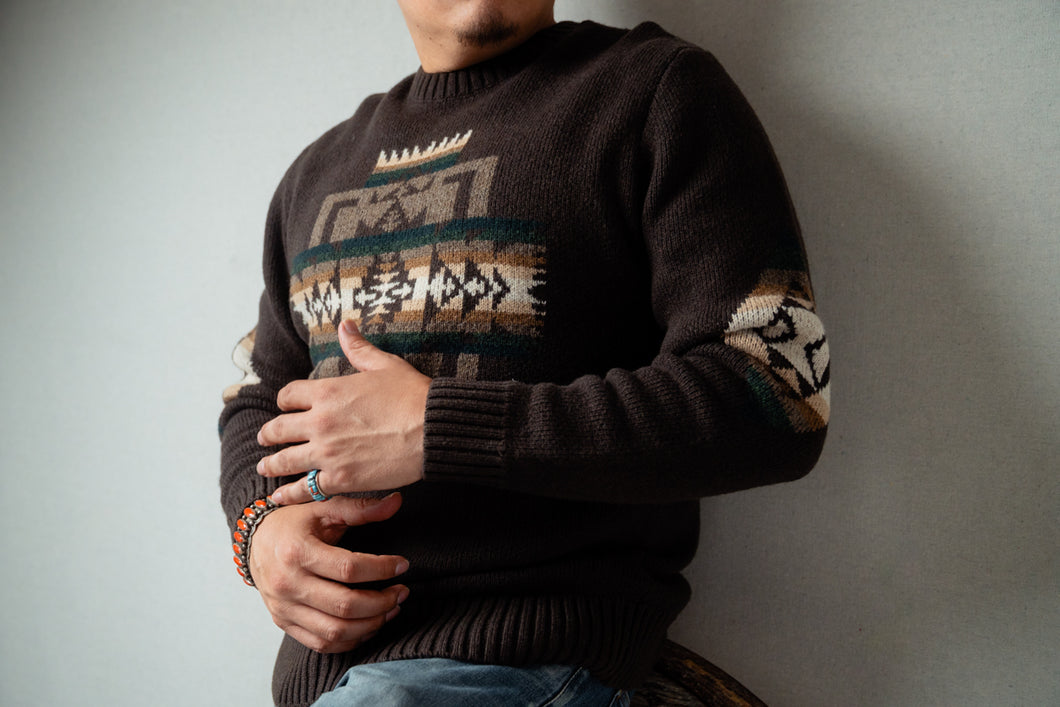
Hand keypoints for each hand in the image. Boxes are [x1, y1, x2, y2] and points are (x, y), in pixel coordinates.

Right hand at [248, 494, 409, 652]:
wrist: (253, 542)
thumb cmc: (292, 524)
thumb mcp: (323, 508)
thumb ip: (360, 508)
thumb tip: (395, 502)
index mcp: (298, 552)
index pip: (349, 568)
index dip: (382, 569)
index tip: (402, 565)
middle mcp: (289, 584)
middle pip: (345, 605)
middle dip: (383, 602)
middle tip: (402, 592)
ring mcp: (284, 608)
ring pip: (336, 631)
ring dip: (371, 624)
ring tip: (390, 609)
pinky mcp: (284, 623)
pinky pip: (322, 643)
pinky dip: (351, 640)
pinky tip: (368, 625)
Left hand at [257, 319, 430, 501]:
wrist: (432, 430)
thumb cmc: (413, 395)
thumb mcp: (385, 365)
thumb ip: (358, 348)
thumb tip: (345, 325)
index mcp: (327, 392)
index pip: (288, 395)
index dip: (284, 400)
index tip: (285, 406)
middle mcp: (319, 421)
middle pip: (278, 429)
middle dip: (269, 434)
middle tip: (265, 439)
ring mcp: (326, 452)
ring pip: (284, 460)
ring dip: (271, 463)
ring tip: (264, 467)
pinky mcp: (339, 478)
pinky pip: (304, 488)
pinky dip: (288, 493)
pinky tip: (279, 496)